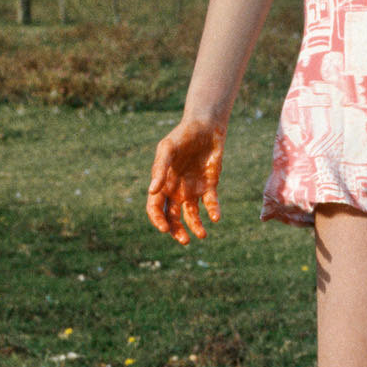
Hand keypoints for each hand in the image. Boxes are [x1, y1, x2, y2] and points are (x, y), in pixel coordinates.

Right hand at [147, 117, 226, 240]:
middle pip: (173, 217)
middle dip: (177, 231)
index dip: (158, 220)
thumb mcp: (168, 149)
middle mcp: (176, 190)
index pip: (156, 208)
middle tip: (185, 240)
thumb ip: (160, 168)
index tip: (165, 229)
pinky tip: (215, 217)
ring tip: (202, 235)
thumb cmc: (182, 135)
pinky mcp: (209, 186)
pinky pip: (210, 204)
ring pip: (192, 215)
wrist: (206, 127)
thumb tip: (151, 190)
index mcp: (163, 183)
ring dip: (196, 227)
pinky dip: (213, 212)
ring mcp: (193, 189)